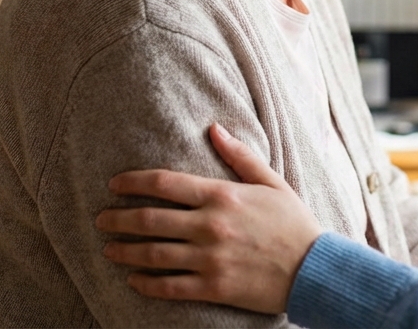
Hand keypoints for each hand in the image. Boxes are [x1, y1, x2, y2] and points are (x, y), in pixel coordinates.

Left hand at [97, 124, 323, 314]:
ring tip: (108, 249)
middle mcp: (210, 226)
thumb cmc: (294, 224)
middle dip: (119, 218)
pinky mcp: (214, 288)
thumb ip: (240, 156)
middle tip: (101, 219)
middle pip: (150, 219)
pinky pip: (170, 287)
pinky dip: (147, 285)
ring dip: (125, 252)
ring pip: (154, 255)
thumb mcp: (272, 182)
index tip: (114, 184)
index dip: (133, 182)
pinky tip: (133, 281)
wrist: (315, 270)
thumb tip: (214, 128)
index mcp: (222, 196)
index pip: (165, 183)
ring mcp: (210, 259)